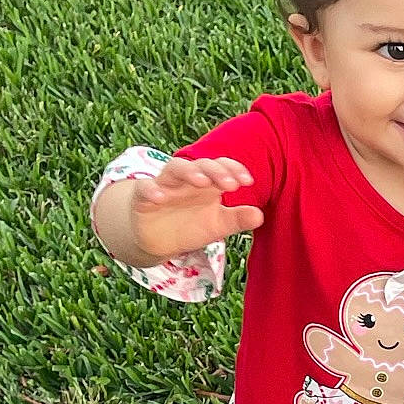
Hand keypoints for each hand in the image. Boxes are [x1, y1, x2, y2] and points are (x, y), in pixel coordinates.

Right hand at [128, 155, 262, 261]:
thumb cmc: (191, 225)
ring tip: (201, 182)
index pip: (222, 167)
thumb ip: (238, 219)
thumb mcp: (217, 225)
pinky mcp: (143, 198)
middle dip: (215, 171)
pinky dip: (151, 190)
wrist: (158, 239)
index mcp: (208, 184)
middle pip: (200, 165)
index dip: (234, 169)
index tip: (248, 181)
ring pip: (174, 169)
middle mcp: (187, 180)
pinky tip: (160, 197)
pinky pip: (144, 188)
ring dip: (188, 172)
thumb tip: (260, 215)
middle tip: (230, 184)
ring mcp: (165, 186)